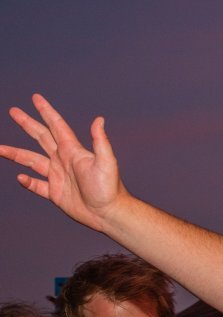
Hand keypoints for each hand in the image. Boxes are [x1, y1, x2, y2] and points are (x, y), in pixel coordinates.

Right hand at [0, 93, 127, 231]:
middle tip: (13, 111)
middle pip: (41, 137)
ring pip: (31, 160)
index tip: (36, 98)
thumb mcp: (106, 162)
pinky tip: (20, 178)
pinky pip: (36, 185)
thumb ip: (100, 141)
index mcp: (73, 150)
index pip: (56, 126)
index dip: (46, 111)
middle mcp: (63, 160)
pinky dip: (27, 182)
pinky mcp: (55, 193)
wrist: (108, 214)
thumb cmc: (109, 188)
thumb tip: (99, 119)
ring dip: (16, 154)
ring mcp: (58, 176)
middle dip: (27, 124)